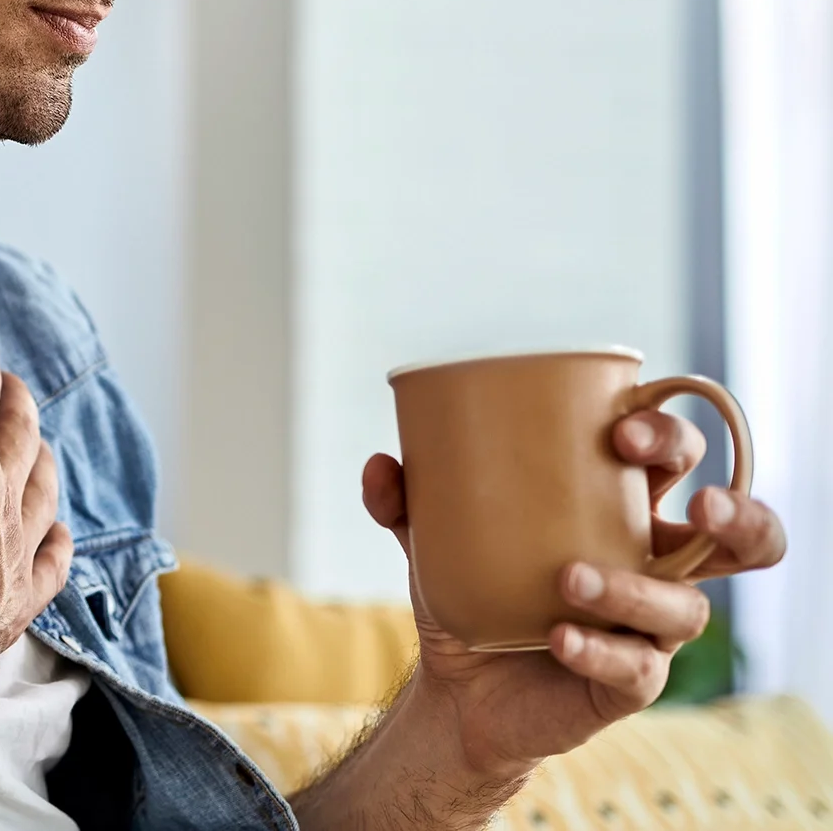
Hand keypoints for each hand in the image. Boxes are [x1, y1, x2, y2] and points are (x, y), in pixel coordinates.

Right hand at [0, 275, 71, 676]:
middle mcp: (1, 485)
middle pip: (19, 431)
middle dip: (15, 401)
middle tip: (11, 385)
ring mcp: (16, 541)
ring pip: (40, 490)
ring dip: (41, 464)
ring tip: (41, 450)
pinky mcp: (18, 595)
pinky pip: (50, 564)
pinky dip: (56, 546)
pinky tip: (58, 538)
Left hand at [360, 409, 786, 774]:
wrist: (457, 688)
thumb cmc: (472, 592)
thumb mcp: (432, 540)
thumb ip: (407, 501)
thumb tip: (382, 466)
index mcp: (620, 511)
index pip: (674, 459)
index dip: (668, 436)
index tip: (620, 430)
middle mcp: (653, 564)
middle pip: (736, 535)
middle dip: (735, 514)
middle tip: (697, 504)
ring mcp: (649, 627)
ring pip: (687, 607)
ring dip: (636, 589)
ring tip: (570, 577)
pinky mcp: (630, 682)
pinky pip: (636, 668)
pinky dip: (599, 650)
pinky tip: (558, 637)